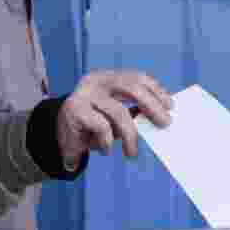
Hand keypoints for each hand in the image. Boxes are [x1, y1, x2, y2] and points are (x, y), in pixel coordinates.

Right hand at [56, 71, 172, 165]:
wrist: (59, 138)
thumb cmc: (93, 126)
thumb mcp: (115, 116)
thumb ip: (133, 112)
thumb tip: (161, 116)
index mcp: (108, 77)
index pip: (137, 77)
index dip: (156, 89)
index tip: (170, 105)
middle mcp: (96, 80)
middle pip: (131, 86)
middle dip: (152, 105)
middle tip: (165, 123)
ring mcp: (84, 93)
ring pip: (119, 112)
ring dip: (131, 135)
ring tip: (132, 153)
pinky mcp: (75, 109)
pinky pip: (102, 126)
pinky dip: (108, 141)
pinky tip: (106, 149)